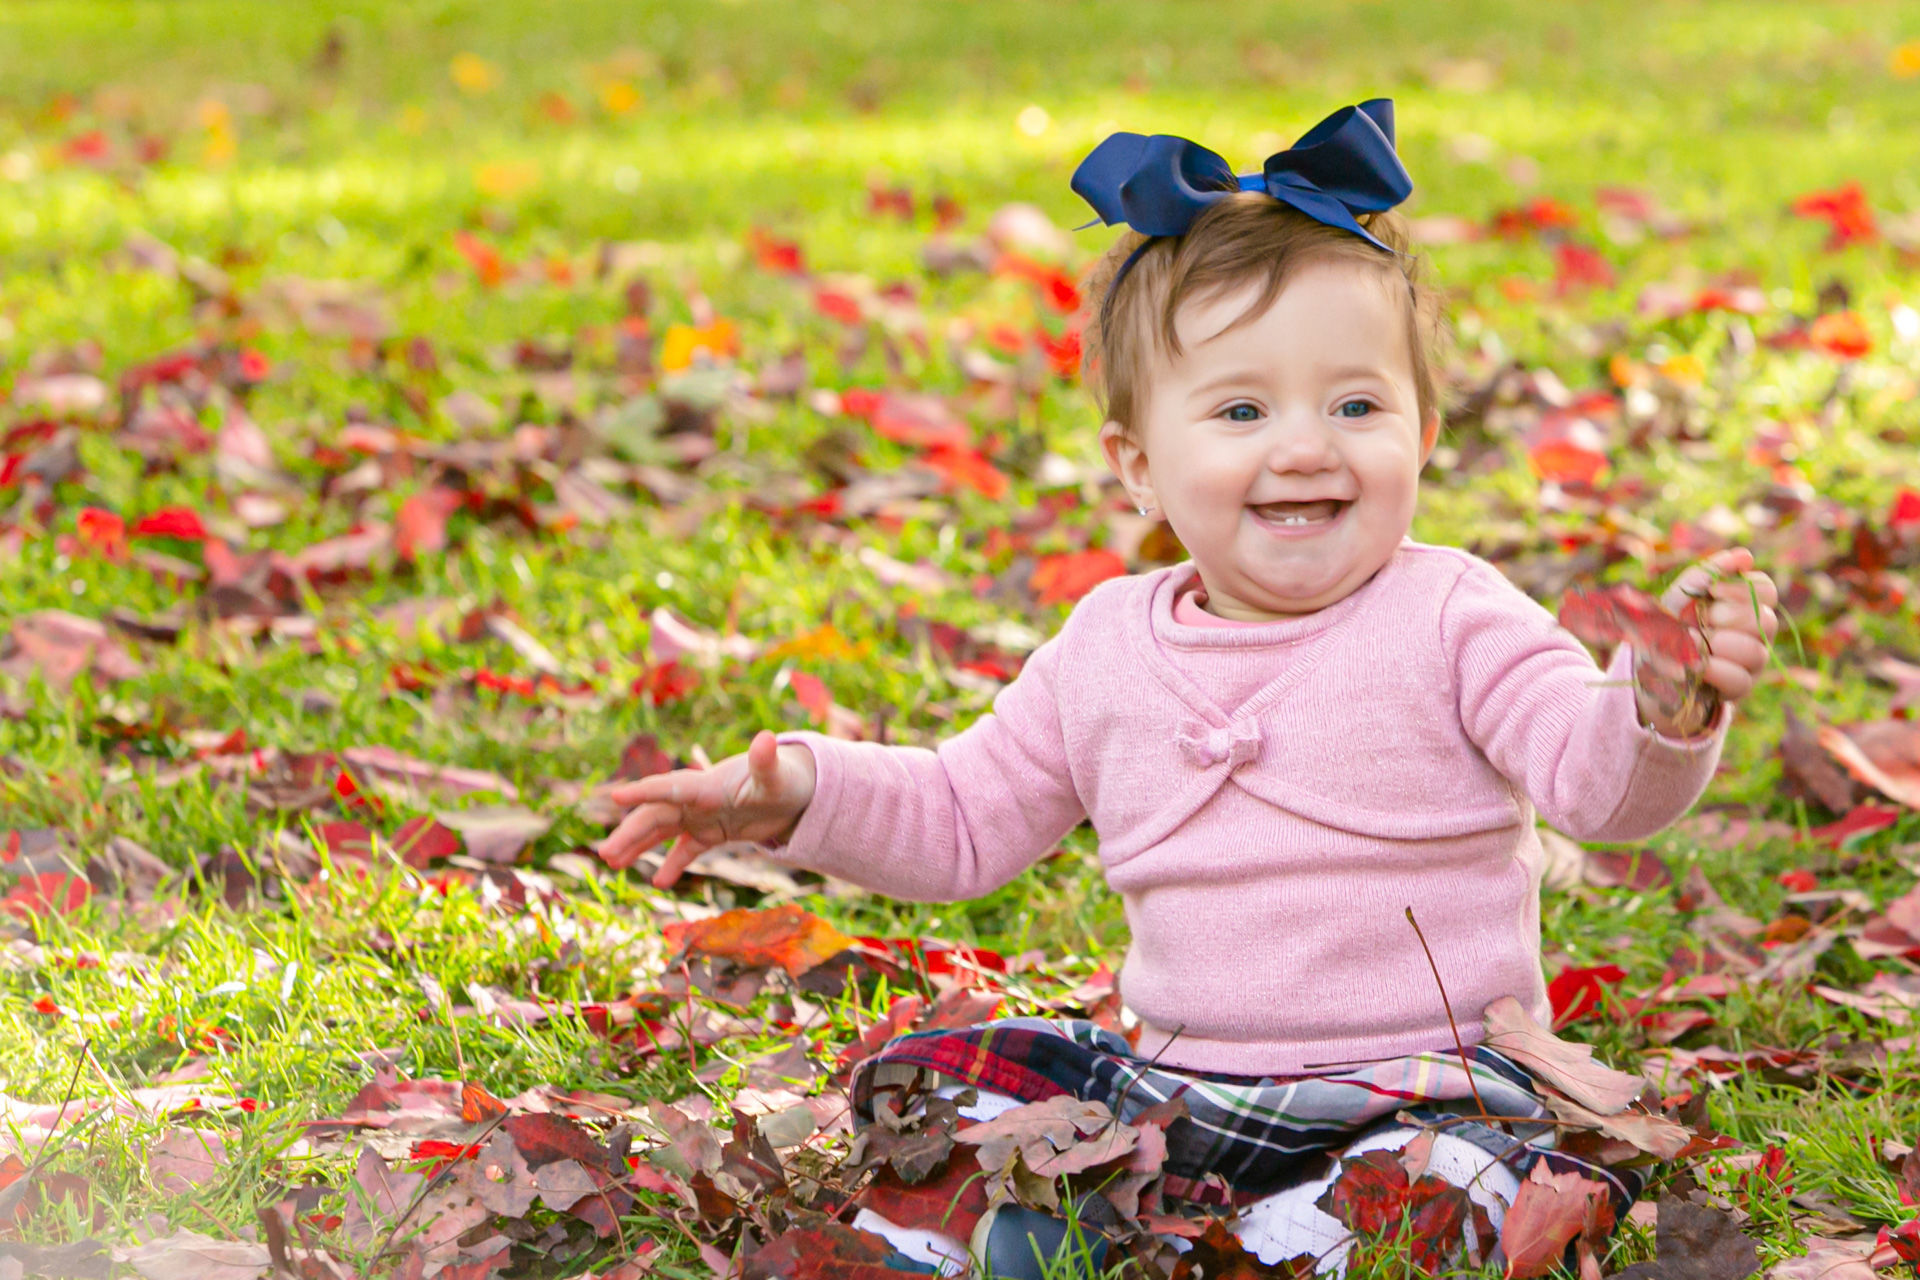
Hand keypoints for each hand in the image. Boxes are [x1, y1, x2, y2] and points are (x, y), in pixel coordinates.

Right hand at [597, 731, 818, 887]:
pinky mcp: (711, 833)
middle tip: (606, 853)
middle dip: (630, 832)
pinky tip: (659, 882)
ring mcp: (701, 816)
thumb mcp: (777, 775)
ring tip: (613, 863)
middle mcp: (697, 799)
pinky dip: (672, 864)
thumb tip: (766, 739)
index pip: (670, 787)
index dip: (644, 792)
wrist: (795, 791)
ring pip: (662, 832)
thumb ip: (766, 761)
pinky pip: (685, 850)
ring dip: (638, 846)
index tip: (616, 797)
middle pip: (657, 814)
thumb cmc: (785, 778)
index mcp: (707, 785)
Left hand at [1636, 546, 1778, 735]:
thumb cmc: (1666, 627)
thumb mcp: (1679, 597)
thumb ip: (1708, 574)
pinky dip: (1714, 669)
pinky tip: (1694, 664)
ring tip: (1691, 642)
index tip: (1713, 591)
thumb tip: (1745, 555)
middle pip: (1767, 620)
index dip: (1743, 588)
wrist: (1647, 668)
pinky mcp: (1739, 688)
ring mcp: (1750, 663)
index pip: (1766, 590)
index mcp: (1744, 607)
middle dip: (1728, 617)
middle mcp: (1755, 634)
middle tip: (1702, 620)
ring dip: (1718, 644)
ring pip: (1756, 651)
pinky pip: (1740, 679)